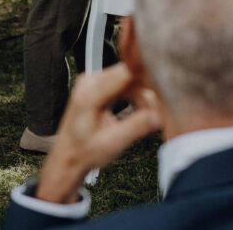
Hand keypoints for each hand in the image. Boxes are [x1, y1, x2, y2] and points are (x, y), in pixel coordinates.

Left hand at [35, 64, 161, 203]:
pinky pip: (127, 82)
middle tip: (158, 110)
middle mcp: (91, 82)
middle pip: (132, 73)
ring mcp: (95, 82)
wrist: (67, 159)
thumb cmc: (83, 153)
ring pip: (132, 77)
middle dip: (149, 90)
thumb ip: (138, 125)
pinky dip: (137, 94)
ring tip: (148, 114)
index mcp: (90, 93)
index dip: (150, 79)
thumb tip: (161, 113)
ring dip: (144, 93)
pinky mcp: (100, 86)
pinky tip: (141, 109)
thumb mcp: (113, 143)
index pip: (129, 72)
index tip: (165, 91)